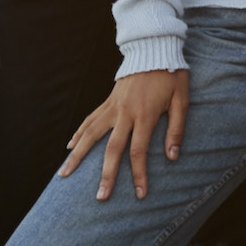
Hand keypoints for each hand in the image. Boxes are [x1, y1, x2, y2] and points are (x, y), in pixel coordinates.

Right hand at [60, 69, 188, 200]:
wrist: (154, 48)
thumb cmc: (171, 75)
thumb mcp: (181, 100)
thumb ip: (176, 129)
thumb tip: (172, 157)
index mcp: (144, 115)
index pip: (139, 152)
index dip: (140, 175)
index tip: (140, 194)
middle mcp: (124, 113)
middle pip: (111, 149)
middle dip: (106, 175)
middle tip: (100, 197)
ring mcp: (113, 106)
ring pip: (90, 135)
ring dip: (78, 156)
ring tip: (64, 175)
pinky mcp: (108, 101)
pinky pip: (90, 119)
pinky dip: (78, 133)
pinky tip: (70, 147)